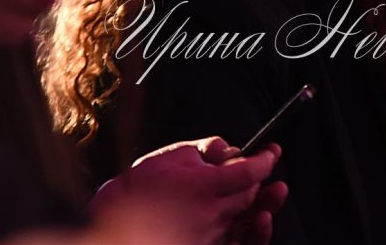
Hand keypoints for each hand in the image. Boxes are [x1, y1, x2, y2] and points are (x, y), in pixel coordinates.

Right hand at [92, 137, 279, 244]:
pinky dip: (249, 233)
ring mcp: (209, 238)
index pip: (249, 171)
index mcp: (202, 188)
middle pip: (250, 196)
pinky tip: (255, 222)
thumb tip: (229, 149)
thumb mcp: (168, 158)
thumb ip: (202, 150)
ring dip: (260, 205)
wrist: (114, 232)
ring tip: (271, 195)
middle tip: (263, 167)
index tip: (272, 151)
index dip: (265, 159)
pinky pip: (236, 244)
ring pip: (246, 220)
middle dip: (261, 180)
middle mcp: (210, 216)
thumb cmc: (134, 193)